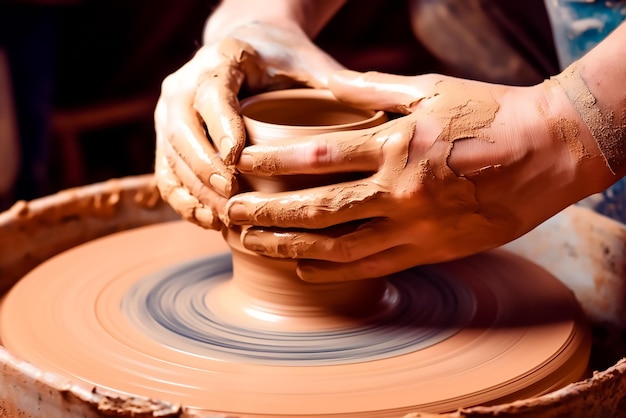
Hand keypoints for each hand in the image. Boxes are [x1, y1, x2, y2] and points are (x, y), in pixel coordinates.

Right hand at [154, 21, 343, 228]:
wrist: (248, 48)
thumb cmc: (285, 59)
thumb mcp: (310, 63)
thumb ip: (335, 86)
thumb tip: (376, 123)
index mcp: (221, 59)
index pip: (213, 96)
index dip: (222, 130)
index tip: (237, 162)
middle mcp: (184, 82)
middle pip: (184, 132)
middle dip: (207, 172)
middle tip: (235, 204)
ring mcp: (170, 111)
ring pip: (171, 156)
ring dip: (196, 191)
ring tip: (225, 219)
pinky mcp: (168, 135)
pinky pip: (166, 171)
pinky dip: (183, 198)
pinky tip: (208, 220)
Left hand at [225, 70, 610, 281]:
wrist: (548, 154)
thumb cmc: (488, 112)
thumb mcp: (429, 90)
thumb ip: (373, 90)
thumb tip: (324, 84)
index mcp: (396, 143)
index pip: (316, 155)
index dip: (271, 162)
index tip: (238, 165)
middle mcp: (399, 190)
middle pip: (317, 207)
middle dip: (266, 212)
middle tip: (229, 213)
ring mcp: (414, 227)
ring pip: (338, 247)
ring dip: (288, 248)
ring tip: (252, 245)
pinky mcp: (429, 250)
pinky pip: (371, 267)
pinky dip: (331, 270)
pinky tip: (301, 268)